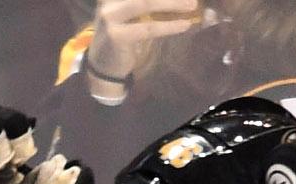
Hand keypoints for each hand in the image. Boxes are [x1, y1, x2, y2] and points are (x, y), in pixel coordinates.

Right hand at [88, 0, 209, 81]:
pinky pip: (148, 28)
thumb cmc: (123, 35)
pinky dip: (169, 26)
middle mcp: (108, 1)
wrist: (103, 66)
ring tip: (192, 5)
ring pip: (145, 3)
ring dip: (172, 3)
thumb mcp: (131, 13)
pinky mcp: (116, 36)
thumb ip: (148, 3)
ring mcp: (109, 17)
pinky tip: (184, 25)